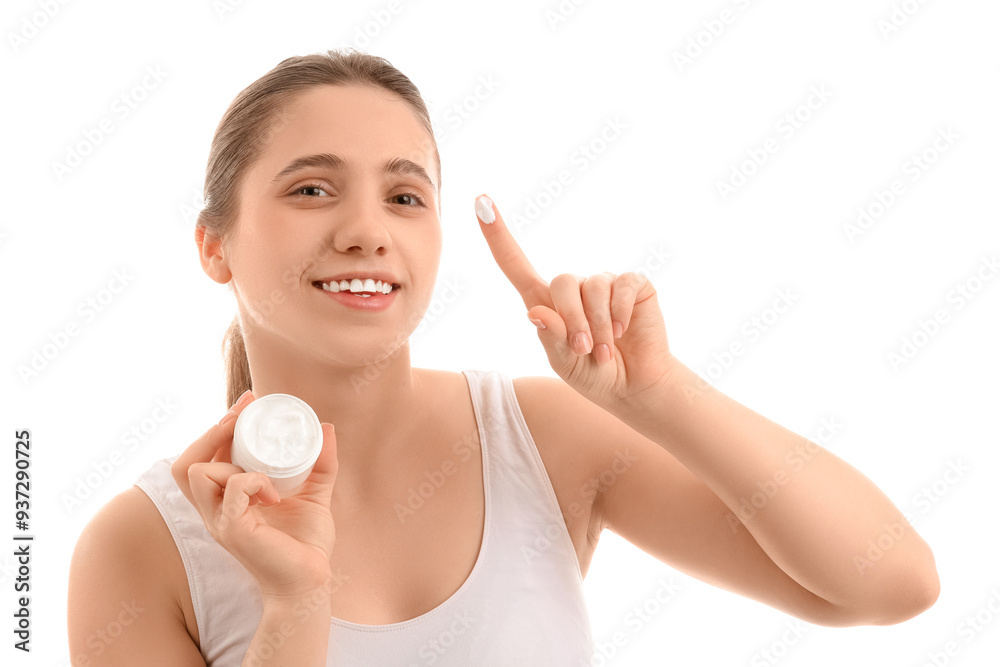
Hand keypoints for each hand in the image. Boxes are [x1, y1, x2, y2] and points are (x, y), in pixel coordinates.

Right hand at [170, 390, 339, 598]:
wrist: (311, 581)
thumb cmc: (306, 543)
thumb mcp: (314, 493)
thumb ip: (320, 462)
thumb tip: (326, 428)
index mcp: (226, 501)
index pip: (202, 457)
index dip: (218, 427)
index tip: (249, 402)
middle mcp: (215, 511)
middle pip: (184, 463)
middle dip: (211, 432)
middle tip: (242, 415)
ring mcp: (220, 521)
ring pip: (196, 472)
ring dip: (230, 460)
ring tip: (263, 471)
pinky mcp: (233, 531)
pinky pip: (231, 490)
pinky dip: (252, 481)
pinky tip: (274, 493)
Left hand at [475, 194, 678, 412]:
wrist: (635, 385)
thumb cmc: (594, 374)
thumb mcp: (564, 364)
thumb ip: (551, 339)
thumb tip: (535, 313)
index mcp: (545, 303)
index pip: (515, 264)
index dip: (497, 235)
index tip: (481, 202)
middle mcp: (573, 288)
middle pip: (562, 281)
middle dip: (573, 318)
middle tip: (585, 348)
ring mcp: (603, 283)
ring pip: (593, 287)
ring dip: (599, 324)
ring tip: (605, 350)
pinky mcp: (632, 284)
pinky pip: (622, 286)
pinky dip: (620, 313)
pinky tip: (623, 331)